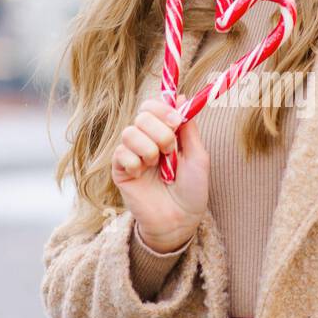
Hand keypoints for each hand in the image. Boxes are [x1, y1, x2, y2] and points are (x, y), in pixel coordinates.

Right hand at [111, 94, 208, 247]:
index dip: (163, 108)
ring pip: (130, 132)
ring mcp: (131, 154)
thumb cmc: (192, 190)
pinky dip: (135, 162)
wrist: (180, 220)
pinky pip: (121, 153)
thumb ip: (188, 128)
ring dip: (149, 149)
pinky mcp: (119, 170)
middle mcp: (146, 140)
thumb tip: (183, 97)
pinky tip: (141, 175)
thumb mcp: (198, 155)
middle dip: (160, 131)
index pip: (153, 106)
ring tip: (157, 167)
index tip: (176, 121)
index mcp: (164, 133)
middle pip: (142, 114)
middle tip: (170, 150)